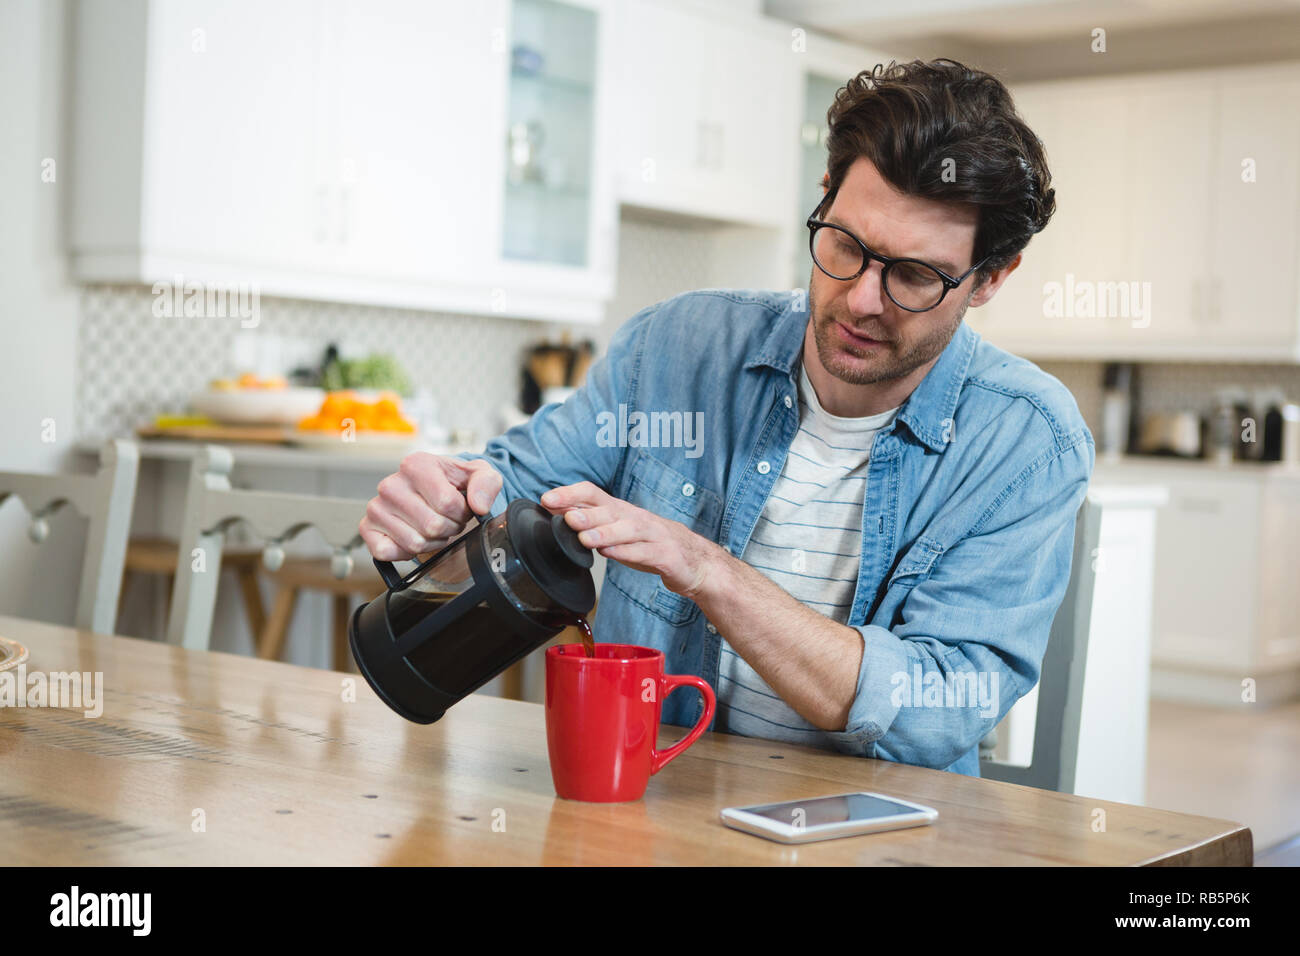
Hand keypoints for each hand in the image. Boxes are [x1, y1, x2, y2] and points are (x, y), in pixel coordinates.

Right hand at [360, 454, 501, 560]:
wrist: (438, 493)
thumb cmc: (456, 484)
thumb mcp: (480, 475)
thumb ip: (487, 484)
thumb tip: (479, 505)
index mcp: (416, 465)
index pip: (447, 503)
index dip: (461, 513)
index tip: (460, 507)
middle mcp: (391, 484)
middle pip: (432, 526)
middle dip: (448, 528)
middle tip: (447, 520)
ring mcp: (376, 507)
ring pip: (414, 542)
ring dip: (432, 542)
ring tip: (433, 527)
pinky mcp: (367, 528)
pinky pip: (386, 553)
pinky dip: (405, 553)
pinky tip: (413, 536)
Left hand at [540, 481, 721, 598]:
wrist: (695, 562)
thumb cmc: (651, 545)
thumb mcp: (619, 532)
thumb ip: (593, 524)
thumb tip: (559, 513)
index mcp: (621, 511)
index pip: (593, 494)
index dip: (570, 494)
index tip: (546, 500)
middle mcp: (636, 519)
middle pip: (609, 510)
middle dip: (585, 512)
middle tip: (564, 516)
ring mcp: (653, 536)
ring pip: (628, 530)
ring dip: (605, 532)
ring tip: (585, 538)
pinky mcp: (666, 556)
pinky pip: (645, 553)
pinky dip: (627, 553)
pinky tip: (611, 554)